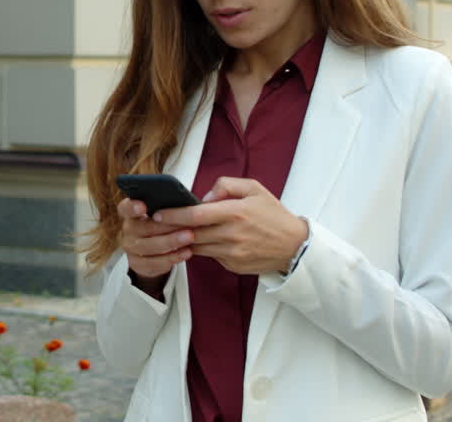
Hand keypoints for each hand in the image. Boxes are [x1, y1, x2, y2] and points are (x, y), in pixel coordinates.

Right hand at [117, 197, 193, 295]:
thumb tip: (186, 205)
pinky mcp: (137, 263)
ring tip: (189, 237)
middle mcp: (128, 229)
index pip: (125, 207)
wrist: (155, 250)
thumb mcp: (163, 214)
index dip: (132, 207)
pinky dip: (171, 258)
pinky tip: (186, 252)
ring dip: (170, 242)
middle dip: (165, 227)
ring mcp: (130, 247)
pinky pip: (153, 263)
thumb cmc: (162, 225)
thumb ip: (168, 209)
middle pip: (142, 228)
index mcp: (131, 212)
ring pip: (148, 247)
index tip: (143, 206)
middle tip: (186, 224)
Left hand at [154, 176, 306, 275]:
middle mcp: (231, 235)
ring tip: (175, 230)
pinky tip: (202, 240)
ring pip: (197, 247)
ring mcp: (231, 253)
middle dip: (172, 228)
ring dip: (185, 239)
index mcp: (235, 212)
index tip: (157, 213)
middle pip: (191, 233)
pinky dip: (204, 248)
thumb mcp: (254, 189)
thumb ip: (226, 185)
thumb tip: (203, 197)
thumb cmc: (273, 215)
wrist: (294, 246)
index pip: (195, 215)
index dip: (173, 215)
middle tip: (157, 223)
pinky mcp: (232, 265)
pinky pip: (210, 256)